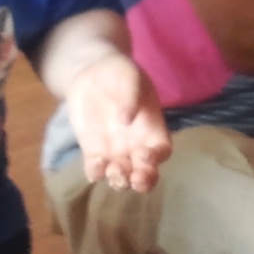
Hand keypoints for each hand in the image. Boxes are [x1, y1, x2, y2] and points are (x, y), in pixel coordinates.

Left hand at [62, 56, 172, 193]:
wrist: (91, 72)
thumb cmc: (119, 72)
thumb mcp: (129, 76)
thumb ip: (130, 95)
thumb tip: (127, 118)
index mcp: (152, 128)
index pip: (161, 150)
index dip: (157, 158)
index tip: (144, 154)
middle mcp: (136, 145)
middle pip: (146, 172)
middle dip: (143, 181)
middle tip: (134, 179)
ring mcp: (115, 151)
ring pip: (122, 176)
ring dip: (120, 181)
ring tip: (114, 171)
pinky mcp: (93, 151)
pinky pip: (97, 170)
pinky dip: (97, 174)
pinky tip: (95, 166)